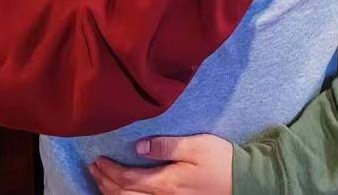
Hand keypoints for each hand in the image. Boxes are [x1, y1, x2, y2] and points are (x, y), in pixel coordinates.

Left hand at [90, 134, 232, 194]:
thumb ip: (166, 146)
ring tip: (101, 182)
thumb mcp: (195, 146)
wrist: (244, 182)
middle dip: (106, 183)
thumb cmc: (220, 160)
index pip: (129, 181)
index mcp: (167, 183)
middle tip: (93, 169)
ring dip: (113, 194)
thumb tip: (138, 147)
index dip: (110, 172)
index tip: (97, 159)